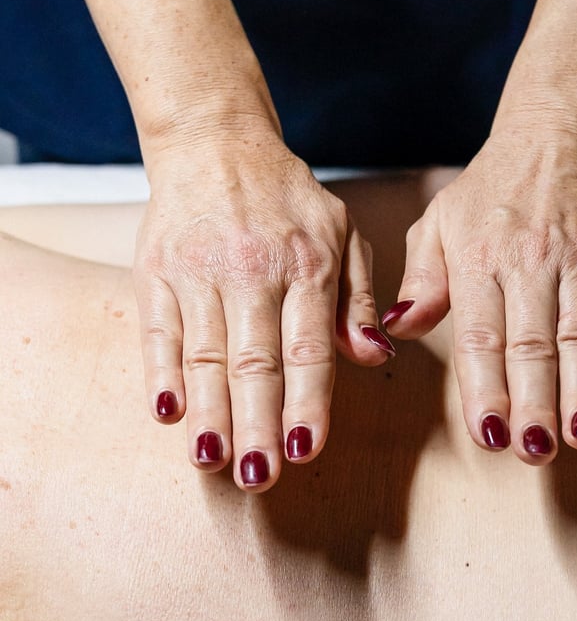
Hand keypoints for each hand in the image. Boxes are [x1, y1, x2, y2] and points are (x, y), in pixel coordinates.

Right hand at [133, 133, 392, 489]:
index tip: (305, 448)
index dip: (307, 401)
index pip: (308, 346)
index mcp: (306, 263)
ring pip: (204, 354)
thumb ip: (360, 299)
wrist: (217, 144)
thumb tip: (376, 356)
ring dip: (209, 412)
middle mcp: (252, 269)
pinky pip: (157, 330)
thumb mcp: (342, 234)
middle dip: (257, 423)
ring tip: (213, 461)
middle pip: (254, 360)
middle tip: (259, 477)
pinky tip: (166, 413)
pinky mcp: (155, 271)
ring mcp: (199, 271)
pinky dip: (159, 373)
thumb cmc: (289, 200)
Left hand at [382, 119, 576, 462]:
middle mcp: (529, 261)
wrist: (557, 132)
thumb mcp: (439, 223)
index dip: (484, 387)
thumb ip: (421, 281)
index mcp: (478, 259)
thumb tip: (396, 330)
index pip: (480, 336)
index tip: (487, 433)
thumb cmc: (490, 189)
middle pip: (532, 343)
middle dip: (533, 402)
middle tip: (533, 450)